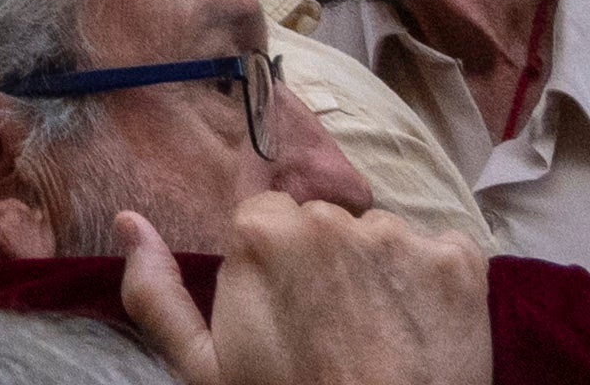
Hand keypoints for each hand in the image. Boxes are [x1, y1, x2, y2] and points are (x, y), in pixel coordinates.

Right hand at [106, 204, 485, 384]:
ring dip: (382, 273)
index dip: (278, 269)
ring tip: (382, 338)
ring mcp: (401, 237)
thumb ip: (158, 294)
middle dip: (329, 265)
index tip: (290, 314)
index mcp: (262, 232)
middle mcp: (331, 219)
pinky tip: (422, 331)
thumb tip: (129, 222)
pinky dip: (436, 284)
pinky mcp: (460, 262)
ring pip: (384, 238)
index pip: (269, 219)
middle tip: (336, 332)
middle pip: (327, 223)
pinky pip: (444, 251)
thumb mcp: (205, 370)